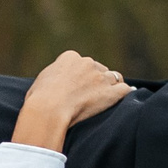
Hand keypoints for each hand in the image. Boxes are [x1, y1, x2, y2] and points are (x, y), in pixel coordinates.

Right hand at [12, 51, 130, 150]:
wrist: (48, 109)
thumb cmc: (39, 99)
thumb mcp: (40, 82)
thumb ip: (52, 77)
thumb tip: (52, 82)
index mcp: (69, 57)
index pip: (82, 63)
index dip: (82, 75)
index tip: (79, 86)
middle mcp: (87, 63)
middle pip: (99, 69)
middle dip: (97, 80)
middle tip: (92, 95)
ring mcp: (100, 77)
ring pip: (114, 77)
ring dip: (112, 86)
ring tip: (108, 98)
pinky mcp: (110, 92)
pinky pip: (125, 89)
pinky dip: (127, 93)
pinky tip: (128, 96)